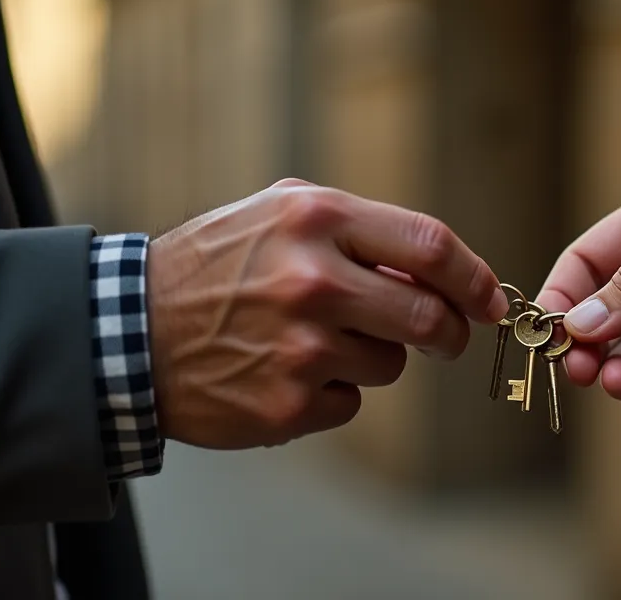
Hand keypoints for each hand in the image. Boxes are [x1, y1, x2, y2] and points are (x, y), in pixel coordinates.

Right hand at [147, 178, 508, 448]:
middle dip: (447, 333)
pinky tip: (284, 373)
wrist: (128, 332)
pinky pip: (348, 404)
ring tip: (314, 342)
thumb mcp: (279, 214)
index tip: (492, 300)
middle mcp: (314, 282)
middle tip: (442, 337)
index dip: (475, 278)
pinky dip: (329, 394)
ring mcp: (301, 349)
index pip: (431, 247)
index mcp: (316, 221)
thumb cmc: (217, 266)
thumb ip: (359, 229)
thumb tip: (441, 266)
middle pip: (429, 318)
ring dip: (372, 358)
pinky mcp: (287, 406)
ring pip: (389, 366)